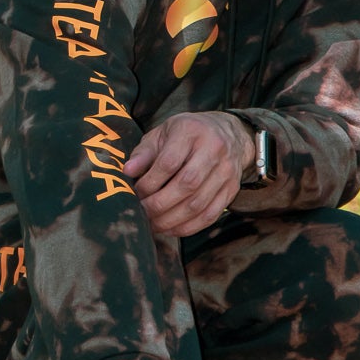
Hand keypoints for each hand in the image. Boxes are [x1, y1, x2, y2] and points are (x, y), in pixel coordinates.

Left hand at [123, 112, 254, 236]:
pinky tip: (171, 228)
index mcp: (192, 131)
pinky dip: (188, 227)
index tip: (137, 192)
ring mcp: (226, 171)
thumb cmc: (188, 134)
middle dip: (159, 204)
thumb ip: (144, 153)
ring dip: (172, 220)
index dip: (150, 182)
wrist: (230, 133)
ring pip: (198, 204)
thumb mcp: (163, 133)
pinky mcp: (232, 189)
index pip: (170, 162)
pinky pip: (210, 215)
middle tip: (143, 212)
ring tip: (153, 224)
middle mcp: (213, 149)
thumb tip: (127, 171)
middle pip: (186, 185)